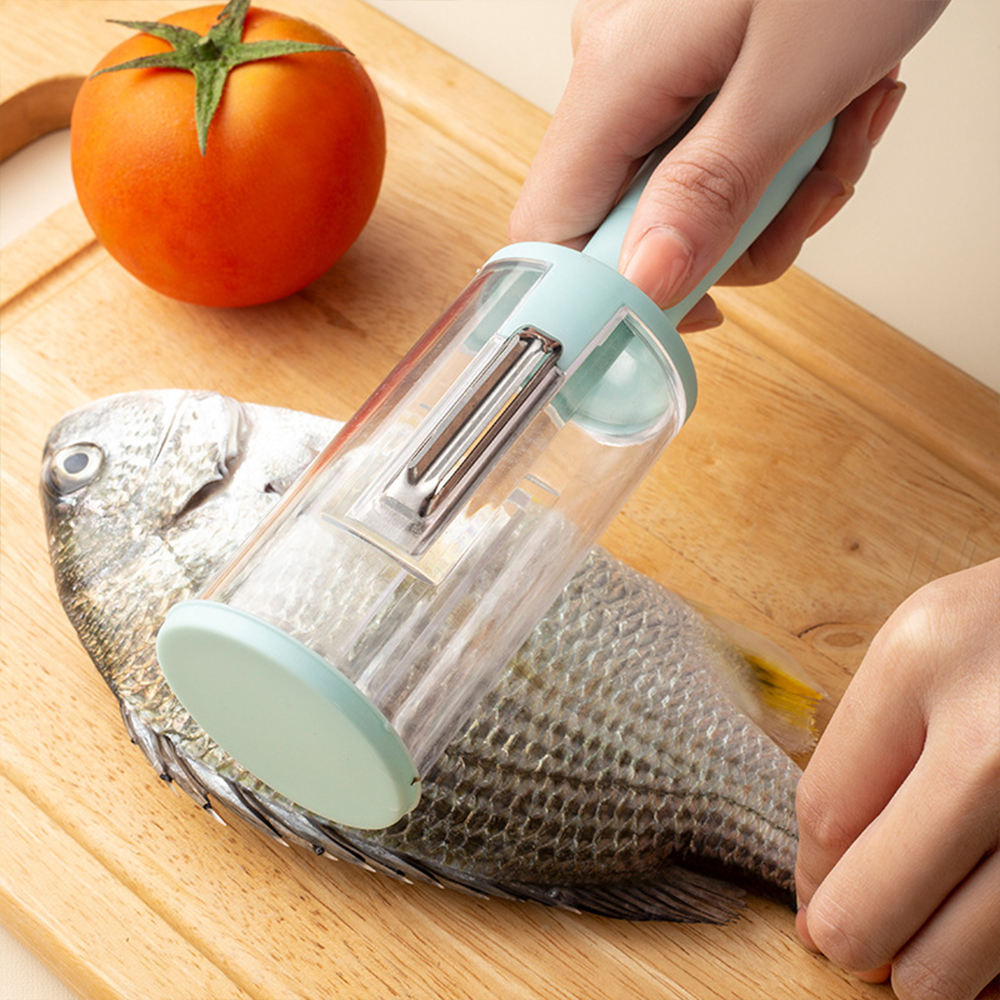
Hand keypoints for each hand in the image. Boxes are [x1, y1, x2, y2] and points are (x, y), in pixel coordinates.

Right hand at [509, 0, 947, 329]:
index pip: (550, 231)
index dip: (608, 294)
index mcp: (613, 79)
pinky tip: (834, 107)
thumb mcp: (794, 77)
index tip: (689, 313)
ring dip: (780, 192)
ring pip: (687, 196)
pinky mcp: (685, 69)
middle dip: (737, 234)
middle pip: (635, 223)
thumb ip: (713, 188)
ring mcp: (649, 72)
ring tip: (844, 123)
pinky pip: (713, 154)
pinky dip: (782, 152)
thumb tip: (647, 282)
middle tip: (813, 191)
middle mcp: (613, 77)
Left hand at [795, 558, 999, 999]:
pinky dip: (994, 972)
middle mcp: (992, 742)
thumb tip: (823, 890)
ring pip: (948, 968)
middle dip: (850, 940)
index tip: (816, 900)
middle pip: (871, 906)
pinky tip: (989, 929)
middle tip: (860, 942)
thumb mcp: (925, 646)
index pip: (826, 815)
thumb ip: (866, 752)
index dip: (811, 877)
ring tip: (930, 934)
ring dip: (925, 969)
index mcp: (922, 666)